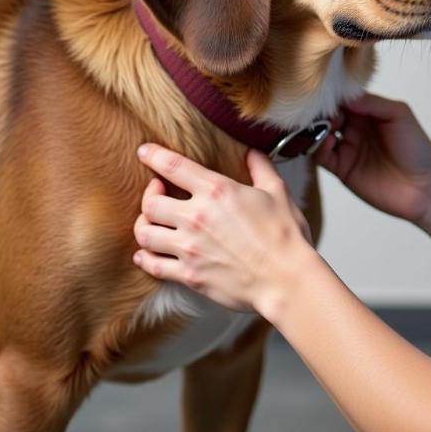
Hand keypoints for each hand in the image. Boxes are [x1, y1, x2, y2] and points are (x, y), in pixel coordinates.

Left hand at [132, 144, 315, 315]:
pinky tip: (146, 253)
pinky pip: (153, 266)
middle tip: (156, 192)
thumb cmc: (285, 236)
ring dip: (144, 225)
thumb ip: (261, 167)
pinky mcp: (189, 275)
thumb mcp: (277, 191)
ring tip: (151, 222)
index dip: (153, 155)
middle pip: (150, 203)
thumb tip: (252, 152)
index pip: (172, 166)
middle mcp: (196, 217)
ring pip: (145, 234)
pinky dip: (144, 258)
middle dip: (149, 195)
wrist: (286, 279)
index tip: (144, 151)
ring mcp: (190, 248)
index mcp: (217, 191)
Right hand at [315, 93, 430, 226]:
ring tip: (321, 126)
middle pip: (327, 115)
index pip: (342, 99)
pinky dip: (318, 148)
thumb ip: (372, 103)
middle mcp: (354, 128)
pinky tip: (327, 141)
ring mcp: (347, 149)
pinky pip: (322, 157)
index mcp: (368, 112)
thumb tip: (344, 97)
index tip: (321, 90)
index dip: (331, 95)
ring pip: (320, 134)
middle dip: (320, 111)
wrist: (424, 189)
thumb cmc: (416, 148)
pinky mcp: (341, 170)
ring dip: (315, 128)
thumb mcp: (399, 115)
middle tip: (315, 109)